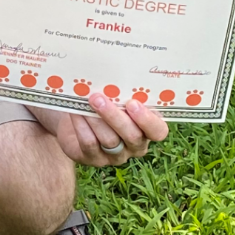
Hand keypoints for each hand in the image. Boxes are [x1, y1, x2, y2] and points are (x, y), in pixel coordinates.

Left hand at [55, 90, 169, 167]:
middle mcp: (135, 146)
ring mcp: (115, 156)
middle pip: (132, 136)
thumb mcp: (117, 97)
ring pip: (109, 140)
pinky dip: (82, 126)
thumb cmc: (105, 102)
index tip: (132, 103)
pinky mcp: (94, 159)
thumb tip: (116, 75)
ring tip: (85, 102)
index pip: (158, 131)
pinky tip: (76, 112)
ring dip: (95, 120)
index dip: (147, 120)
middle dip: (114, 116)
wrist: (79, 115)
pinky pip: (90, 144)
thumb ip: (123, 92)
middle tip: (98, 98)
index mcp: (148, 129)